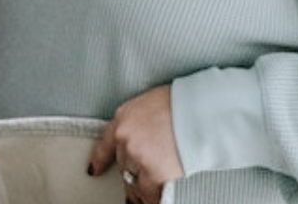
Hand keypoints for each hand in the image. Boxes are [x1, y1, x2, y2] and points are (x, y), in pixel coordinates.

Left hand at [87, 85, 183, 203]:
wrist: (203, 113)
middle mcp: (125, 138)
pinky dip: (153, 197)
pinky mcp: (154, 174)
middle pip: (123, 165)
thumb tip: (142, 137)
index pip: (105, 144)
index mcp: (124, 118)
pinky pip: (149, 194)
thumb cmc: (184, 103)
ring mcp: (138, 157)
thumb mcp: (152, 103)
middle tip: (142, 178)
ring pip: (133, 183)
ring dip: (141, 189)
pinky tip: (158, 197)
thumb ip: (140, 122)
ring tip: (150, 192)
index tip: (94, 170)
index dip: (100, 160)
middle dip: (133, 172)